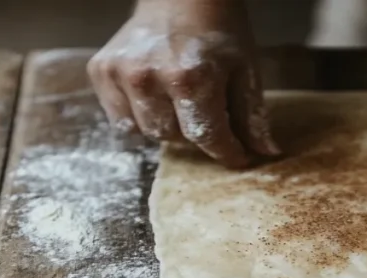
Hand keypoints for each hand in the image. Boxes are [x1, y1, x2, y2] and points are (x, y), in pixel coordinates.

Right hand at [88, 0, 278, 167]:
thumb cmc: (218, 31)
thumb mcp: (246, 69)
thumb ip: (252, 115)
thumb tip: (265, 154)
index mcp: (190, 78)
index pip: (209, 138)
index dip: (227, 153)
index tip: (238, 157)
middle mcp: (150, 78)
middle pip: (175, 139)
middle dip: (195, 135)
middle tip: (205, 114)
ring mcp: (121, 74)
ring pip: (146, 132)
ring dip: (167, 126)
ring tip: (179, 103)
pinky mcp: (101, 71)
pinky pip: (120, 119)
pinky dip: (139, 117)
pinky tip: (154, 97)